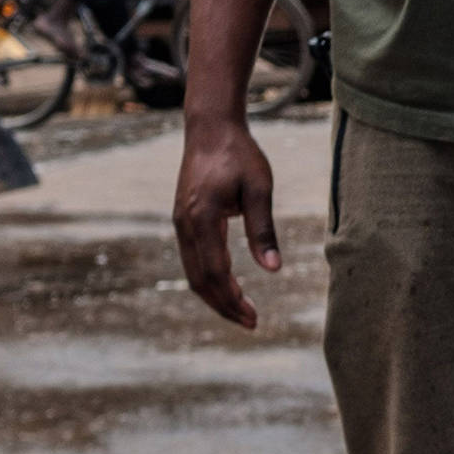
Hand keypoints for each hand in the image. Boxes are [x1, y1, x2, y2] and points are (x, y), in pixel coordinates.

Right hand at [172, 120, 278, 329]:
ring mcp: (180, 224)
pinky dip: (208, 279)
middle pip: (200, 280)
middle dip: (224, 305)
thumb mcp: (259, 188)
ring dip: (215, 295)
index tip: (254, 317)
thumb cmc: (240, 155)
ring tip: (241, 311)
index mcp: (202, 218)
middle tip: (251, 323)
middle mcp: (185, 226)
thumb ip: (263, 230)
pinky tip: (227, 287)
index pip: (216, 272)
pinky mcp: (183, 221)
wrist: (210, 130)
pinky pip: (192, 260)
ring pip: (192, 273)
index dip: (233, 299)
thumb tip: (273, 269)